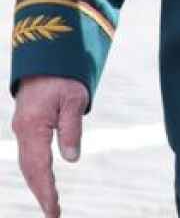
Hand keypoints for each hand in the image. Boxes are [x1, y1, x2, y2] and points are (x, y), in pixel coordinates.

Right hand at [11, 76, 89, 217]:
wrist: (47, 60)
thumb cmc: (64, 78)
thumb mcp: (74, 100)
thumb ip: (72, 129)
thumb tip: (71, 159)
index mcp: (33, 126)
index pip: (39, 166)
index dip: (46, 190)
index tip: (53, 209)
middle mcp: (22, 131)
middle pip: (30, 170)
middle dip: (41, 193)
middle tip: (54, 215)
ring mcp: (21, 130)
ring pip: (27, 164)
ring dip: (37, 185)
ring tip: (50, 204)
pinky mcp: (26, 127)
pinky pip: (28, 155)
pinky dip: (35, 172)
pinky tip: (43, 182)